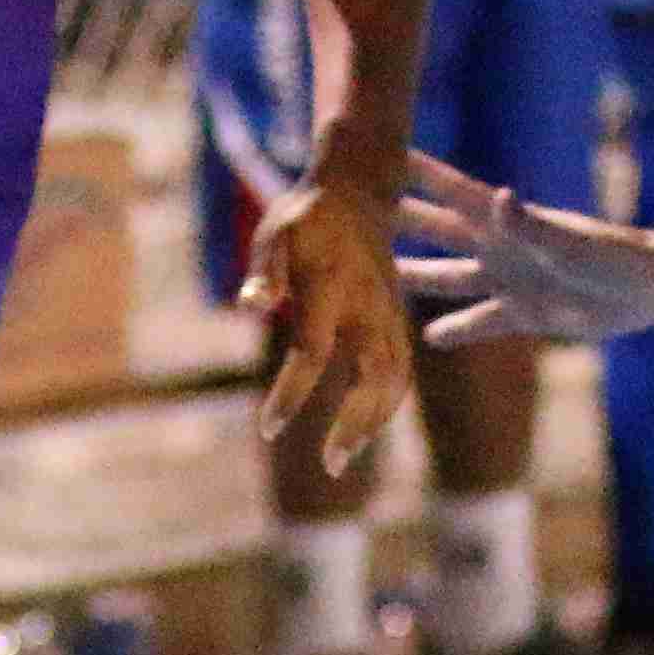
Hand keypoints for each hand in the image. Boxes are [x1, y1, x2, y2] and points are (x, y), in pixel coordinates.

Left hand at [234, 173, 414, 479]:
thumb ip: (265, 271)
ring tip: (345, 455)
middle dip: (353, 424)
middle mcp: (369, 306)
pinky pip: (403, 367)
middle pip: (371, 376)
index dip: (291, 395)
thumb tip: (250, 307)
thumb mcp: (274, 232)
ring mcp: (391, 312)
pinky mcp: (399, 316)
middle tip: (329, 466)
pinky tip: (365, 428)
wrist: (360, 187)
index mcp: (333, 288)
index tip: (270, 431)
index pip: (312, 353)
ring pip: (396, 377)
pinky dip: (389, 402)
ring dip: (374, 420)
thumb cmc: (306, 215)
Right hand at [393, 153, 653, 346]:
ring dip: (414, 277)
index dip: (412, 173)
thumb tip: (498, 195)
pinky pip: (481, 322)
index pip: (448, 191)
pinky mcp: (524, 313)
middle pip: (435, 231)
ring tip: (374, 280)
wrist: (651, 288)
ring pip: (448, 278)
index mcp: (505, 223)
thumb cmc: (615, 255)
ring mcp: (509, 280)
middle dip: (395, 222)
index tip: (372, 152)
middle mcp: (499, 247)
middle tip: (348, 215)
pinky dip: (457, 330)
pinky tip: (426, 339)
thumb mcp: (568, 240)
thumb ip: (529, 223)